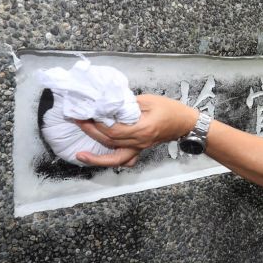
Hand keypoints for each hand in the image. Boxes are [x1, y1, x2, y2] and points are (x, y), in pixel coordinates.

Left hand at [74, 94, 197, 167]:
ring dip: (96, 158)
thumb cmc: (170, 109)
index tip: (85, 114)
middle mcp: (139, 142)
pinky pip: (124, 161)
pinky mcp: (140, 149)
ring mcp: (139, 148)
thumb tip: (109, 102)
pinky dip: (111, 162)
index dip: (97, 124)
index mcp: (142, 129)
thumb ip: (128, 102)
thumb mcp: (149, 100)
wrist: (185, 123)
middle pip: (110, 142)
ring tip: (81, 155)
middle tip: (77, 122)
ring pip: (114, 158)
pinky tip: (101, 159)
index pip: (113, 130)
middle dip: (91, 133)